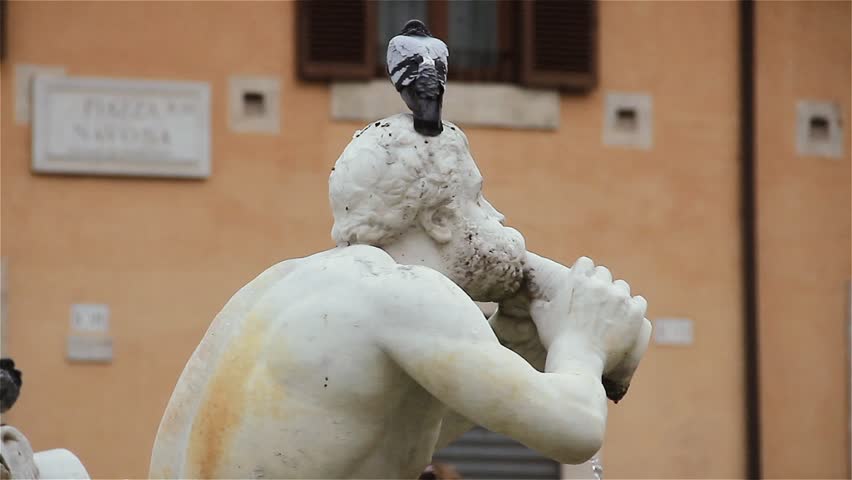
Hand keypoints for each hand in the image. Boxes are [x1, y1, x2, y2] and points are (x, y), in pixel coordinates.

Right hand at [529, 257, 648, 397]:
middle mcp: (600, 284)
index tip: (584, 286)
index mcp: (577, 279)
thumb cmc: (557, 339)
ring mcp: (619, 297)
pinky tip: (627, 319)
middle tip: (598, 303)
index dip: (585, 275)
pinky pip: (639, 302)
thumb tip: (533, 297)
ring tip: (613, 313)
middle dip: (601, 285)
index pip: (586, 263)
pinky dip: (633, 309)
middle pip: (605, 274)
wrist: (578, 359)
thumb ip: (538, 301)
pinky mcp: (634, 312)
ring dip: (617, 297)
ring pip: (622, 287)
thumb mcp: (540, 316)